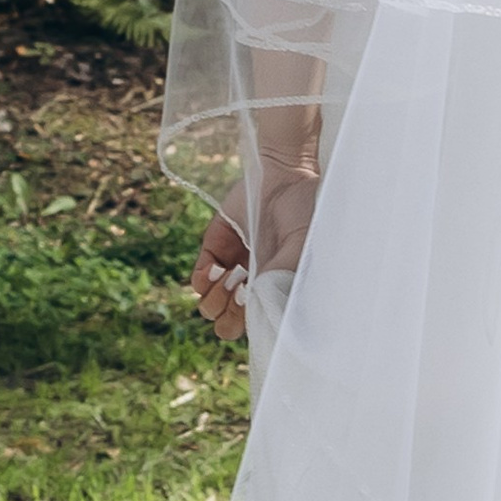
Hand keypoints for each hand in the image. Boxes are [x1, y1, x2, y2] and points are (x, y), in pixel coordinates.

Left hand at [191, 167, 318, 342]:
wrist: (284, 175)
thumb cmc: (303, 212)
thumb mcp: (301, 250)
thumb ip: (282, 279)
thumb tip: (260, 306)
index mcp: (275, 288)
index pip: (254, 326)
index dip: (249, 323)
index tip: (256, 302)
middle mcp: (252, 284)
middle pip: (226, 324)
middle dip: (229, 316)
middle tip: (241, 291)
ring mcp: (231, 269)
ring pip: (208, 306)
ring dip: (217, 298)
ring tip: (233, 275)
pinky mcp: (213, 250)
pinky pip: (197, 280)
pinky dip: (204, 280)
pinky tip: (219, 268)